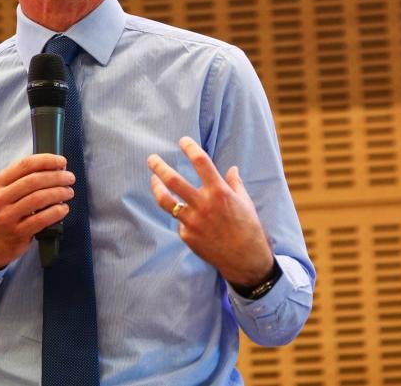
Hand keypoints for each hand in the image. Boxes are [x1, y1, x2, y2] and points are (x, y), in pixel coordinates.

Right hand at [0, 154, 75, 271]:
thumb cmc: (3, 214)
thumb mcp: (4, 193)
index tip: (62, 161)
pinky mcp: (17, 233)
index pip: (24, 165)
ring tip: (68, 192)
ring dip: (59, 192)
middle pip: (34, 180)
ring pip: (39, 198)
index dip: (47, 160)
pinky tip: (63, 208)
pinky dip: (56, 211)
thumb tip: (55, 167)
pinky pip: (42, 219)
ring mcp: (7, 217)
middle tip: (69, 178)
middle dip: (57, 176)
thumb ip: (24, 179)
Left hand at [147, 137, 273, 287]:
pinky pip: (179, 221)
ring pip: (165, 201)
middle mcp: (203, 204)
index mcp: (219, 192)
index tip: (183, 141)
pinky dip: (181, 216)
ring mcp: (192, 221)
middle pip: (173, 180)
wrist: (245, 259)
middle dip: (159, 167)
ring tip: (153, 180)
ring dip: (156, 188)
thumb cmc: (249, 228)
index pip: (200, 162)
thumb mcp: (245, 202)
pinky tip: (183, 214)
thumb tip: (232, 169)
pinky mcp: (187, 235)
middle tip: (151, 158)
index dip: (190, 148)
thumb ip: (235, 184)